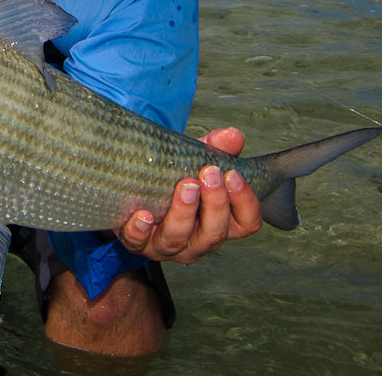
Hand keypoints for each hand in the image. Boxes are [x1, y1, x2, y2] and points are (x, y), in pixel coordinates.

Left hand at [116, 127, 262, 264]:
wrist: (135, 186)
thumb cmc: (174, 178)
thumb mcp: (196, 161)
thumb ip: (215, 148)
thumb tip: (232, 135)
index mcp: (220, 223)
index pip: (247, 223)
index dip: (245, 201)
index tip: (233, 173)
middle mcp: (197, 240)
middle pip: (215, 233)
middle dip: (215, 203)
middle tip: (209, 172)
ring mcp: (168, 245)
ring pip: (179, 239)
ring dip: (183, 213)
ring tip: (185, 186)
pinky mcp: (138, 243)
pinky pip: (139, 242)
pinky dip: (140, 231)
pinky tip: (143, 215)